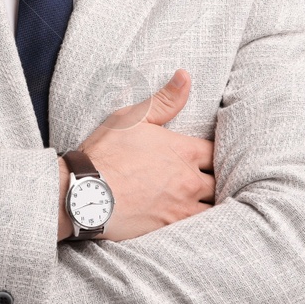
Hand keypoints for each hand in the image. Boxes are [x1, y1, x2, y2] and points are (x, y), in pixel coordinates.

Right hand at [76, 68, 214, 241]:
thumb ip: (164, 99)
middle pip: (219, 180)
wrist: (84, 194)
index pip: (215, 150)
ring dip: (214, 202)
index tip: (211, 155)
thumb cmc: (106, 153)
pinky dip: (204, 224)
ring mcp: (181, 207)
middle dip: (217, 178)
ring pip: (214, 206)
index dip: (215, 152)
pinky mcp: (171, 228)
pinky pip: (200, 227)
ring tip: (211, 200)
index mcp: (183, 151)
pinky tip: (201, 221)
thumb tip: (185, 75)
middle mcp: (189, 179)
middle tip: (214, 178)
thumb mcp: (132, 118)